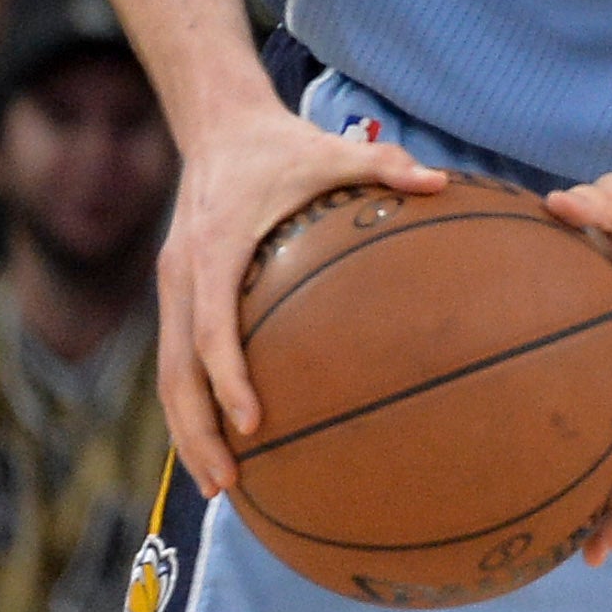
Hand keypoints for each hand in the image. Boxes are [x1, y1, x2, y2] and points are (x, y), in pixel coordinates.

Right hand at [159, 100, 446, 497]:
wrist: (221, 125)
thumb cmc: (282, 144)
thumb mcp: (332, 149)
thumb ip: (385, 164)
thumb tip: (442, 180)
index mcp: (215, 250)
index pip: (212, 329)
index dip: (229, 378)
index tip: (253, 422)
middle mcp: (183, 277)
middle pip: (176, 374)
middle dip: (197, 433)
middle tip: (228, 484)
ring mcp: (174, 288)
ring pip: (169, 377)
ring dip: (188, 432)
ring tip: (219, 485)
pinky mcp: (179, 293)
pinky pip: (179, 360)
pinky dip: (193, 403)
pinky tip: (220, 438)